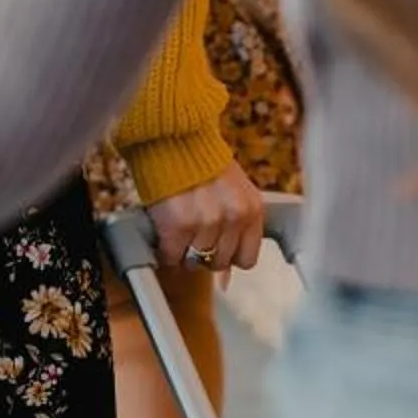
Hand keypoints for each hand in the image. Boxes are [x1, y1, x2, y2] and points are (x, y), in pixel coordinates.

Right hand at [145, 159, 266, 278]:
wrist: (173, 138)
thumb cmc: (201, 162)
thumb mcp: (232, 192)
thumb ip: (234, 229)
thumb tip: (225, 280)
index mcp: (252, 209)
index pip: (247, 259)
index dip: (228, 255)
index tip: (216, 247)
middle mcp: (233, 218)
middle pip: (219, 262)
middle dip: (204, 252)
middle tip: (193, 233)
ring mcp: (206, 222)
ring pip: (194, 262)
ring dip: (182, 250)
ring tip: (178, 228)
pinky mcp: (178, 225)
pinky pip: (171, 256)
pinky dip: (165, 250)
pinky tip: (165, 233)